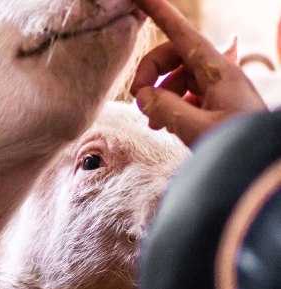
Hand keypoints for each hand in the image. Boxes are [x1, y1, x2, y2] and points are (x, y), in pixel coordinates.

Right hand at [130, 0, 267, 145]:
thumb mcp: (196, 129)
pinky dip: (170, 106)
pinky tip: (164, 126)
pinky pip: (187, 95)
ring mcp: (219, 90)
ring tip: (151, 121)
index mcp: (218, 71)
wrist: (260, 166)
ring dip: (159, 94)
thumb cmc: (236, 148)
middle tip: (136, 99)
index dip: (160, 13)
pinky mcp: (218, 106)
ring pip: (178, 78)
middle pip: (175, 56)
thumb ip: (164, 109)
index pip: (182, 34)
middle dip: (151, 73)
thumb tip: (143, 96)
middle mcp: (219, 75)